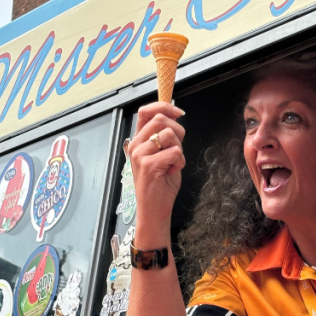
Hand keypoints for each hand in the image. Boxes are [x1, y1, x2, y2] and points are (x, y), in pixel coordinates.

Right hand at [127, 102, 185, 245]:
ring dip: (179, 149)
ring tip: (172, 164)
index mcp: (138, 140)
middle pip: (160, 119)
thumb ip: (166, 137)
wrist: (154, 209)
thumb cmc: (160, 184)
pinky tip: (171, 172)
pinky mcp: (148, 165)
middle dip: (178, 131)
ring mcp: (139, 154)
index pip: (146, 111)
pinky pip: (174, 152)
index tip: (178, 112)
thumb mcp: (163, 154)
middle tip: (177, 149)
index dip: (164, 106)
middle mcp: (136, 145)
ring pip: (169, 134)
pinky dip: (180, 162)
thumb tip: (175, 116)